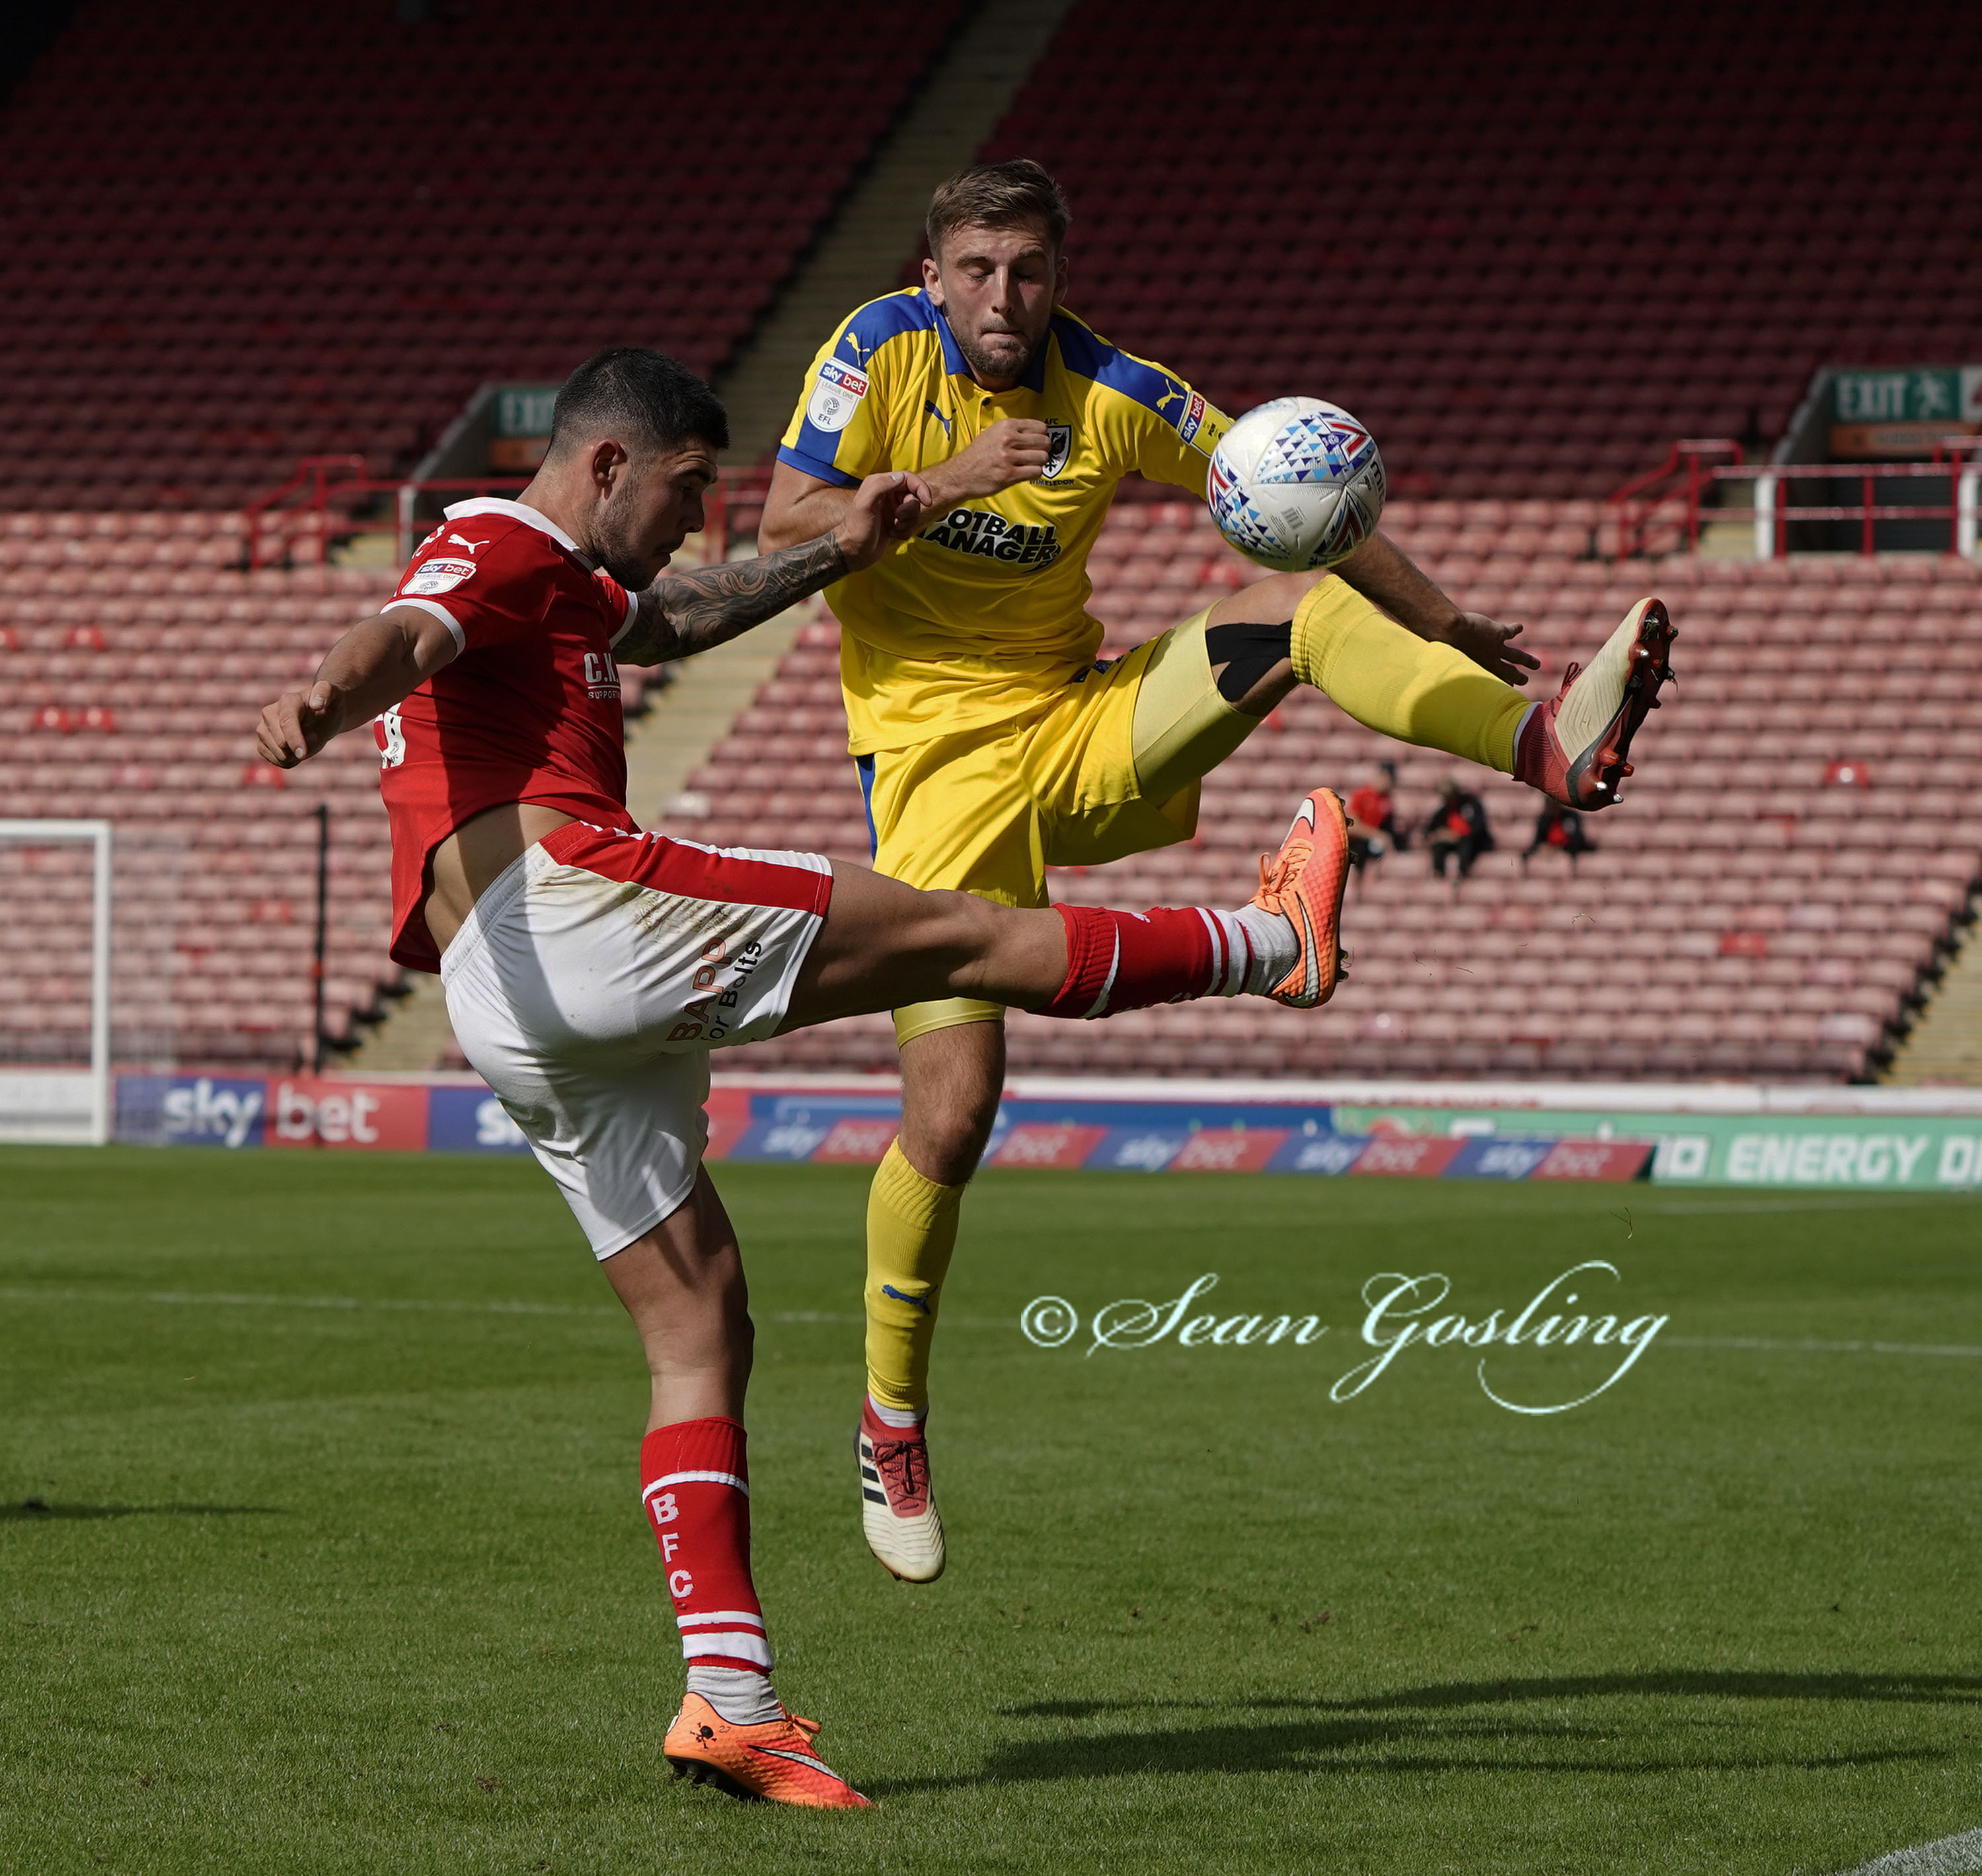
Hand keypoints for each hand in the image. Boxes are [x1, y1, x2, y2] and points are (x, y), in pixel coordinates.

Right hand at [256, 680, 344, 767]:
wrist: (322, 716)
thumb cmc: (329, 706)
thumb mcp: (334, 695)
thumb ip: (326, 693)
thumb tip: (316, 703)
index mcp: (287, 701)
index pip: (286, 722)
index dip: (294, 739)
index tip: (303, 754)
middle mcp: (269, 713)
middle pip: (281, 743)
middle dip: (301, 748)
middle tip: (314, 736)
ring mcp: (263, 728)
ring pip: (278, 754)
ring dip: (297, 756)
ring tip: (306, 742)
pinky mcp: (262, 742)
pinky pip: (274, 761)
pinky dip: (289, 762)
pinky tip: (297, 751)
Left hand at [831, 471, 931, 571]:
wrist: (853, 552)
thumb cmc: (856, 528)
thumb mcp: (865, 503)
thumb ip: (881, 486)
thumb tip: (901, 477)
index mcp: (880, 484)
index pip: (908, 478)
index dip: (921, 488)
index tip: (927, 502)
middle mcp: (887, 495)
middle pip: (913, 497)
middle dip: (909, 510)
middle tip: (897, 519)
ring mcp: (891, 510)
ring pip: (914, 512)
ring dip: (907, 522)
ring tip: (893, 528)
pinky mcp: (895, 524)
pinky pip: (910, 525)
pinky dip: (904, 532)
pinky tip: (891, 535)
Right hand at [929, 418, 1051, 501]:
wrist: (961, 474)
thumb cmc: (977, 455)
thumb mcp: (992, 433)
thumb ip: (1013, 431)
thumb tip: (1036, 433)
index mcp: (1006, 426)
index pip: (1040, 427)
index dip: (1042, 436)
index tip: (1038, 442)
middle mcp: (1008, 439)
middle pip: (1044, 442)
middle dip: (1044, 450)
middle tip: (1037, 455)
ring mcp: (1009, 457)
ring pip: (1042, 457)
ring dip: (1040, 463)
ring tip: (1031, 464)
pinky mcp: (1009, 474)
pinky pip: (1035, 472)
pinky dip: (1034, 473)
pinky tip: (1026, 473)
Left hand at [1440, 613, 1540, 685]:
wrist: (1450, 631)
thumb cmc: (1442, 647)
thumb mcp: (1446, 663)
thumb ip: (1447, 668)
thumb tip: (1427, 676)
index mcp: (1477, 670)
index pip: (1493, 681)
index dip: (1501, 685)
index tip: (1508, 688)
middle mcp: (1489, 662)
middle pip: (1508, 672)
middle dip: (1518, 677)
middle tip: (1525, 680)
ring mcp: (1496, 648)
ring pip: (1517, 656)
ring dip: (1527, 660)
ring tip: (1537, 664)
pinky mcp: (1498, 633)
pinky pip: (1511, 632)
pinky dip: (1516, 629)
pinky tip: (1520, 627)